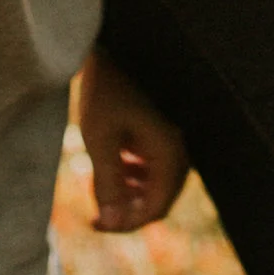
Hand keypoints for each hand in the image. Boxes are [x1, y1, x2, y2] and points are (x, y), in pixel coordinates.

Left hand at [76, 45, 188, 232]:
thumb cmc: (104, 91)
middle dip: (128, 211)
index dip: (127, 223)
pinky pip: (153, 169)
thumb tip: (110, 221)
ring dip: (130, 195)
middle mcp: (177, 149)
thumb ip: (108, 182)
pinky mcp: (159, 133)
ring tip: (101, 192)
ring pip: (156, 186)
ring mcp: (171, 140)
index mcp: (169, 152)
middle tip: (96, 216)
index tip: (96, 224)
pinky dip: (133, 177)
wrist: (109, 51)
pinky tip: (114, 170)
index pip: (156, 207)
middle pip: (159, 200)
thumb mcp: (100, 139)